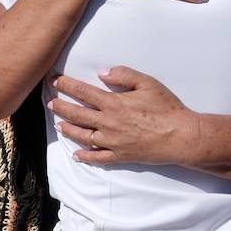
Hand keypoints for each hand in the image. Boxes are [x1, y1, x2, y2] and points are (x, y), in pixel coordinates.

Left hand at [50, 67, 198, 166]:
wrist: (181, 136)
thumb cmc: (166, 108)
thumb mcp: (147, 83)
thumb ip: (123, 74)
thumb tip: (102, 72)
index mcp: (113, 103)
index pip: (83, 92)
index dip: (66, 85)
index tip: (54, 81)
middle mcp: (108, 123)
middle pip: (77, 114)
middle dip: (61, 107)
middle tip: (49, 103)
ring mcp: (113, 141)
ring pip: (83, 136)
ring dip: (68, 130)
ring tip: (58, 125)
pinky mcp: (121, 155)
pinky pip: (99, 157)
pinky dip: (85, 156)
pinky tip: (76, 155)